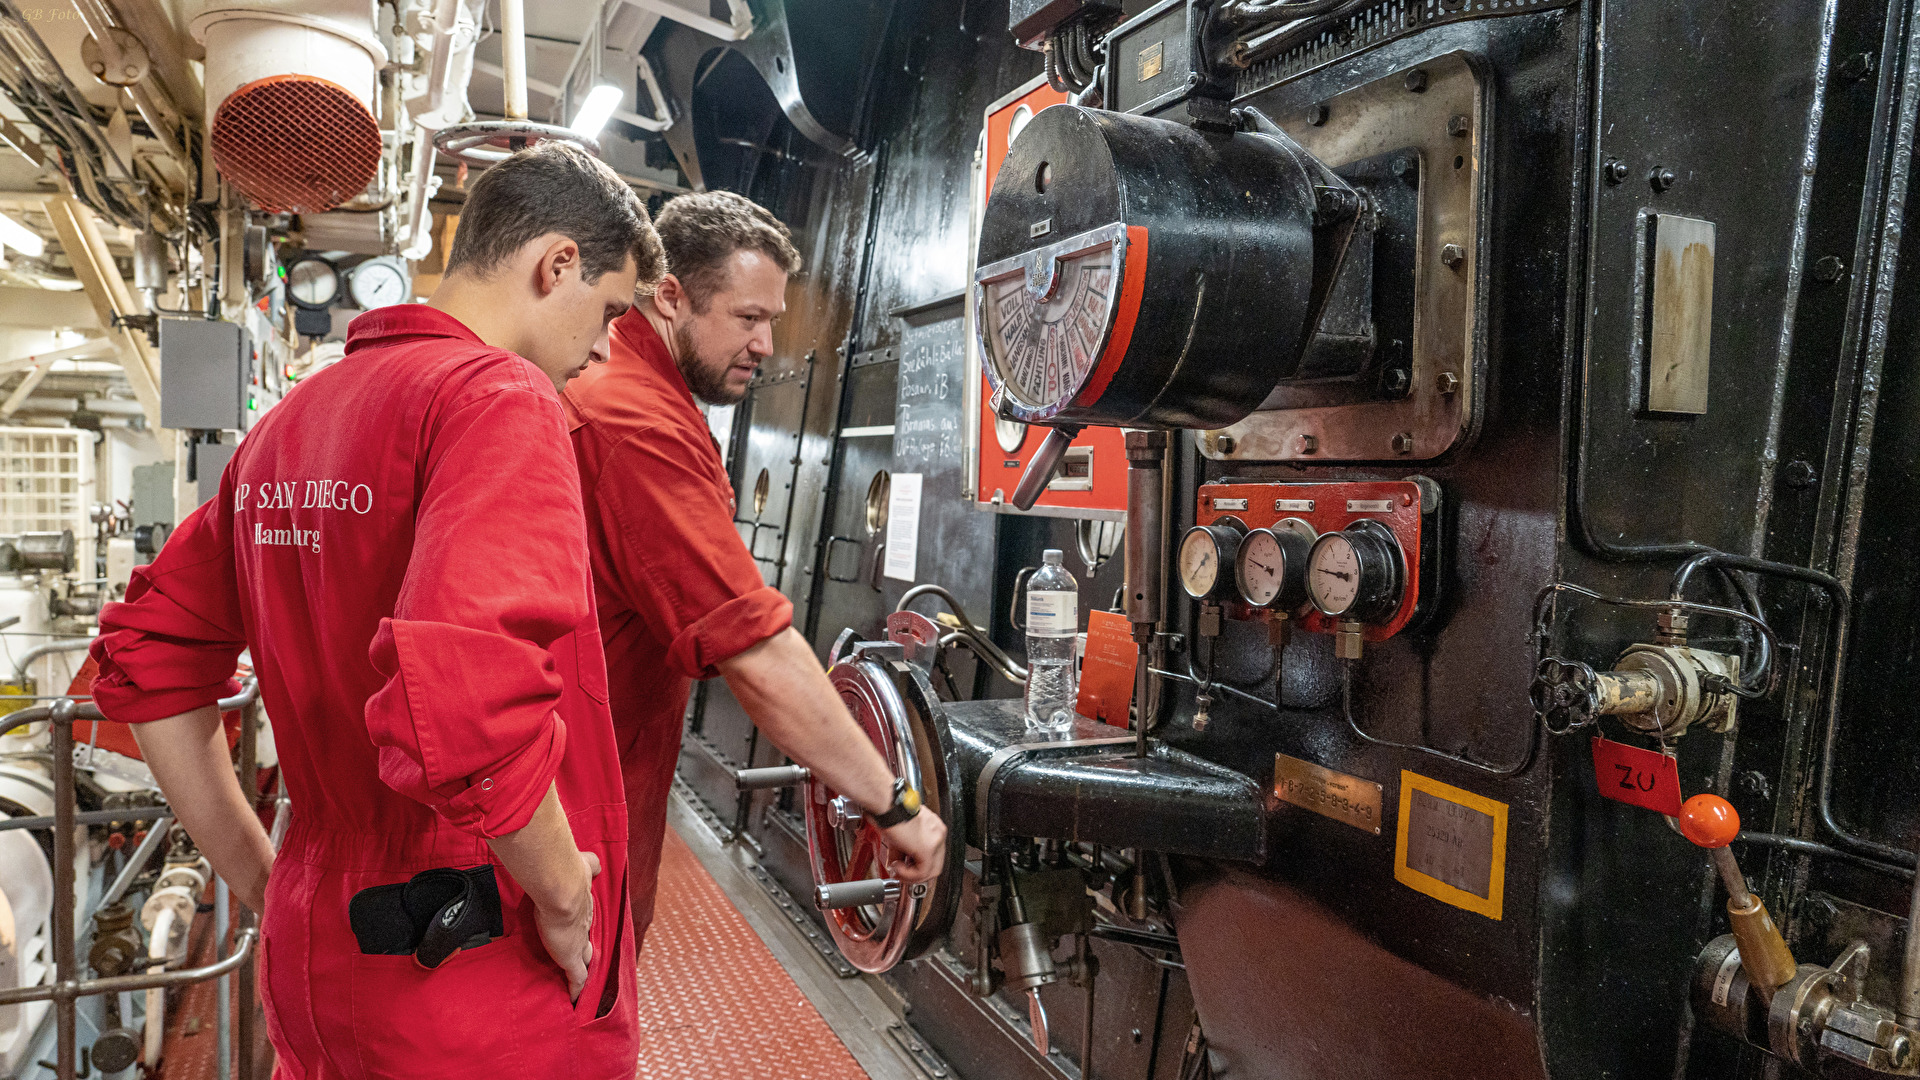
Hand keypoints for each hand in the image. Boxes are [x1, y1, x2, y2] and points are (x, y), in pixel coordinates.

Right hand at [532, 851, 600, 1001]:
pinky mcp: (573, 959)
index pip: (586, 919)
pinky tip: (574, 999)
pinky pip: (577, 978)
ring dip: (583, 969)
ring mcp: (581, 943)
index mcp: (586, 906)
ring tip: (579, 981)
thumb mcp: (584, 866)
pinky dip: (575, 989)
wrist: (564, 890)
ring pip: (585, 960)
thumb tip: (593, 861)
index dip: (584, 926)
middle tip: (586, 958)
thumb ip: (589, 865)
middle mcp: (586, 924)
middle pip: (589, 941)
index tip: (583, 931)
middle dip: (588, 949)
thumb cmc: (568, 876)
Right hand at [881, 810, 947, 884]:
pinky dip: (908, 875)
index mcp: (934, 827)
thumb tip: (897, 864)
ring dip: (912, 876)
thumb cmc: (890, 812)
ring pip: (931, 871)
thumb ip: (902, 851)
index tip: (905, 867)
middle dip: (917, 873)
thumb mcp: (900, 834)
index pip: (934, 854)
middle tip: (902, 874)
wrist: (887, 805)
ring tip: (898, 870)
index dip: (918, 865)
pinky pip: (922, 872)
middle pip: (936, 864)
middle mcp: (938, 833)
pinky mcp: (927, 850)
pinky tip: (898, 867)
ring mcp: (935, 841)